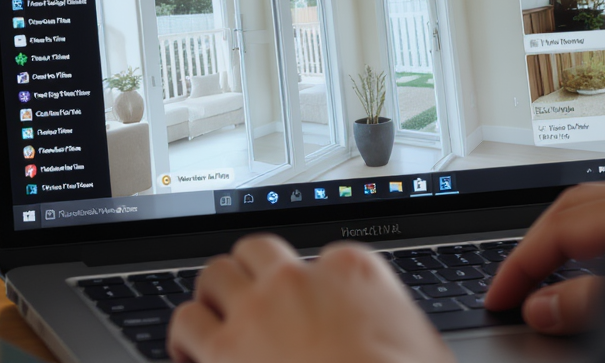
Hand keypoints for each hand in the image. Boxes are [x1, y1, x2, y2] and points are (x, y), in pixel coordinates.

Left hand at [168, 235, 452, 362]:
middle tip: (249, 302)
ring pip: (214, 276)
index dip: (310, 288)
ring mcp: (258, 310)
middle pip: (256, 251)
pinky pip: (186, 324)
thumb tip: (384, 333)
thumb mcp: (419, 343)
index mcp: (353, 272)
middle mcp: (300, 280)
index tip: (306, 307)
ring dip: (213, 298)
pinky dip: (185, 338)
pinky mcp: (224, 349)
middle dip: (250, 275)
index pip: (320, 259)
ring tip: (214, 322)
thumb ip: (388, 324)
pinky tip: (192, 354)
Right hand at [484, 181, 604, 334]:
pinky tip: (594, 265)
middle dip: (534, 244)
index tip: (498, 297)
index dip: (520, 265)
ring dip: (562, 237)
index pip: (559, 229)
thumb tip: (540, 309)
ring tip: (542, 271)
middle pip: (573, 207)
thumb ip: (586, 305)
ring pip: (599, 208)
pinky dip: (595, 239)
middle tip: (511, 283)